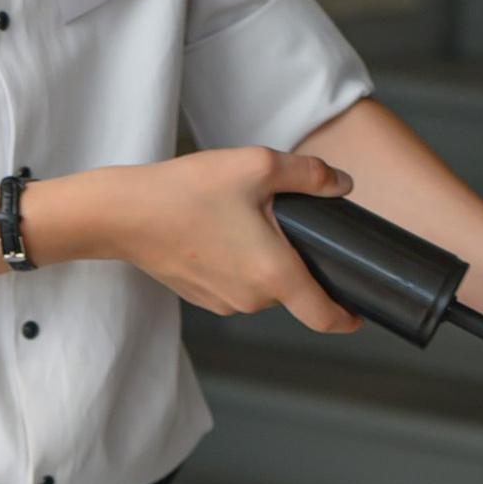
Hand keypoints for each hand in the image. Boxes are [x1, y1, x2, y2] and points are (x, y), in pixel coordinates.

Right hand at [83, 145, 361, 337]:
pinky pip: (236, 284)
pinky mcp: (202, 297)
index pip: (324, 316)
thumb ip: (309, 174)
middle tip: (281, 219)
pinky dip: (239, 263)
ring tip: (243, 219)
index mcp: (274, 275)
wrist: (124, 214)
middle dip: (296, 260)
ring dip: (265, 260)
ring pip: (263, 285)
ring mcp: (224, 303)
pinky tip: (220, 231)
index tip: (358, 312)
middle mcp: (251, 299)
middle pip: (293, 289)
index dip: (347, 318)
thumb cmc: (187, 190)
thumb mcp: (258, 165)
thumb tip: (342, 184)